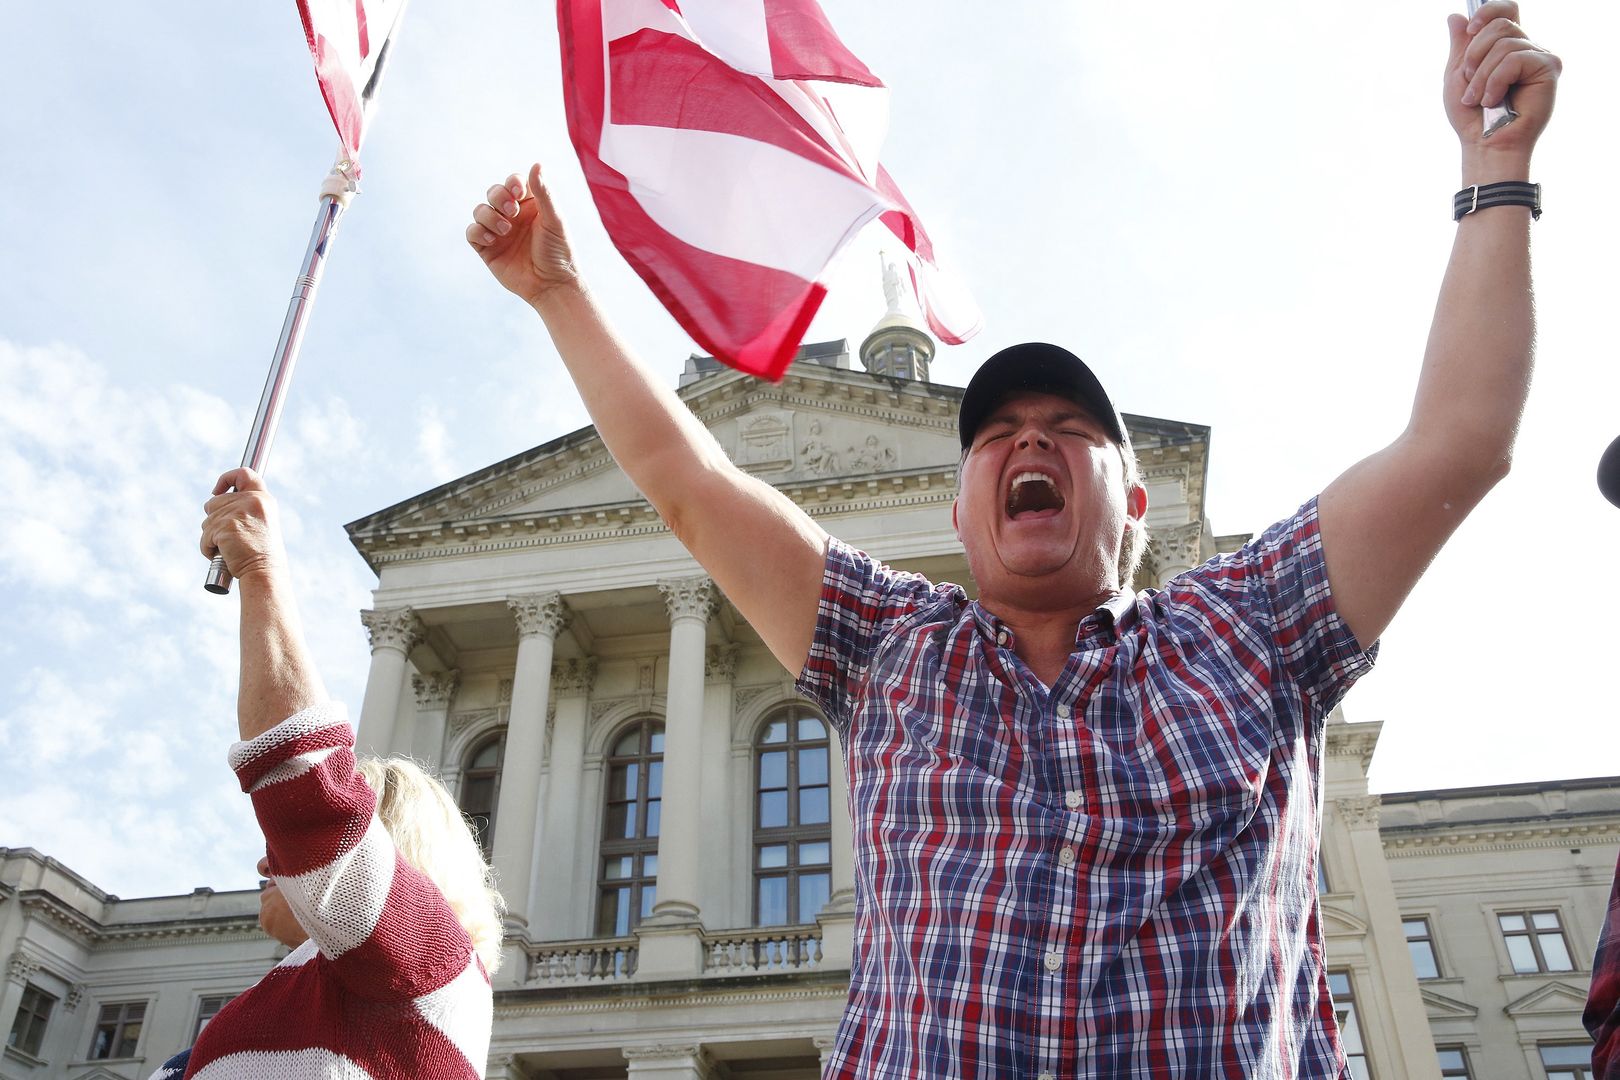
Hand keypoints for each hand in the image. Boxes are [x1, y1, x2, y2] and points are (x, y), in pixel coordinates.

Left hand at [200, 468, 287, 587]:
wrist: (265, 571)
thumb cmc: (262, 553)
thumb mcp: (261, 522)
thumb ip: (245, 508)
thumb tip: (215, 501)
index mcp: (263, 499)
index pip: (243, 474)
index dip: (226, 478)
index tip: (217, 491)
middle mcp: (251, 501)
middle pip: (215, 501)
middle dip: (215, 519)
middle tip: (230, 536)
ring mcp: (237, 513)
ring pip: (207, 521)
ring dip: (212, 537)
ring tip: (229, 548)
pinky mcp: (224, 527)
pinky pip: (205, 536)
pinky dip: (208, 548)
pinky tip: (223, 555)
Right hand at [466, 163, 581, 305]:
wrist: (552, 286)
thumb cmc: (558, 252)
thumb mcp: (554, 220)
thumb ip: (544, 193)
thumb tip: (537, 164)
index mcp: (531, 205)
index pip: (514, 183)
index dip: (512, 182)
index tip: (517, 190)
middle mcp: (513, 216)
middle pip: (494, 193)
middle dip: (499, 198)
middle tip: (512, 212)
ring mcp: (499, 232)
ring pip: (480, 211)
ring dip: (489, 216)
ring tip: (505, 230)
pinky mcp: (487, 249)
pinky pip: (472, 232)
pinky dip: (478, 231)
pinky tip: (493, 239)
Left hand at [1444, 2, 1559, 164]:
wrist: (1483, 144)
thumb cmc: (1471, 117)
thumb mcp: (1458, 76)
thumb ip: (1461, 45)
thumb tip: (1456, 16)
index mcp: (1506, 46)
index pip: (1506, 9)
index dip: (1488, 11)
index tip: (1470, 30)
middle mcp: (1526, 48)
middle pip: (1501, 24)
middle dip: (1475, 54)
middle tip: (1469, 81)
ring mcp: (1539, 56)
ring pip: (1505, 43)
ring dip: (1482, 75)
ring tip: (1479, 99)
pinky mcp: (1548, 67)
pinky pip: (1515, 59)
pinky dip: (1496, 81)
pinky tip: (1494, 100)